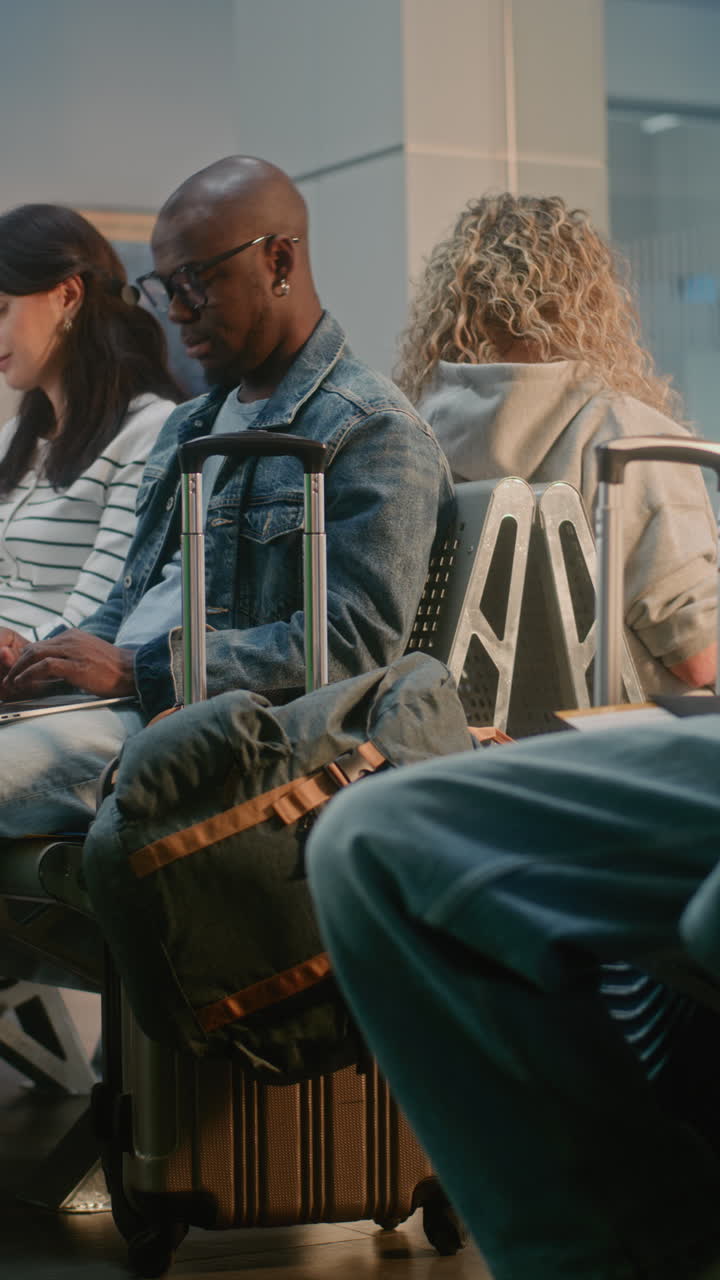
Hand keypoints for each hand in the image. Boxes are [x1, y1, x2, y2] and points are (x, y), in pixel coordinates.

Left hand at [1, 630, 136, 699]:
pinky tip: (23, 682)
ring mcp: (72, 651)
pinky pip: (44, 666)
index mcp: (72, 636)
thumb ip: (71, 656)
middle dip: (16, 663)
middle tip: (7, 678)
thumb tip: (54, 668)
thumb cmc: (113, 669)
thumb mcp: (89, 655)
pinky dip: (29, 674)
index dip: (24, 658)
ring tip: (10, 682)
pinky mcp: (75, 665)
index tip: (16, 672)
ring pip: (35, 655)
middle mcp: (70, 639)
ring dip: (18, 669)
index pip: (40, 644)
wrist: (133, 672)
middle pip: (33, 647)